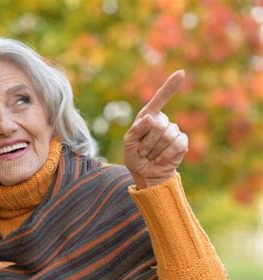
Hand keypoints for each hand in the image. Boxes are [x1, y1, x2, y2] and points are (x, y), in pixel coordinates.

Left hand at [124, 70, 187, 188]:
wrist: (146, 173)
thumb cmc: (135, 156)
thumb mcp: (128, 143)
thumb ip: (136, 129)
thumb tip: (151, 118)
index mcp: (148, 116)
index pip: (160, 99)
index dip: (170, 86)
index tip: (181, 73)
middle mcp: (162, 120)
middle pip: (158, 125)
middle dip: (147, 142)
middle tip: (142, 151)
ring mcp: (174, 130)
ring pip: (166, 136)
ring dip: (154, 150)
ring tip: (150, 156)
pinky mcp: (182, 142)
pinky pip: (176, 144)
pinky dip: (165, 155)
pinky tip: (160, 160)